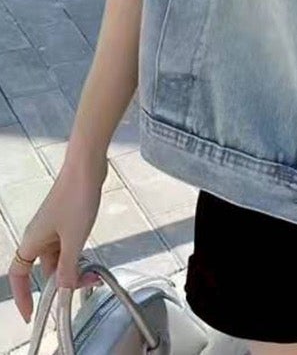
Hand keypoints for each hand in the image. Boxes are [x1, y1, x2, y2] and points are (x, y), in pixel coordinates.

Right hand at [7, 159, 107, 324]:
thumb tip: (62, 290)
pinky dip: (78, 254)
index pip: (18, 275)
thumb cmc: (76, 198)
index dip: (22, 295)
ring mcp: (53, 227)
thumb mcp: (74, 239)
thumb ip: (68, 267)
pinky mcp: (67, 219)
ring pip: (60, 257)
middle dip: (63, 281)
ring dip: (75, 268)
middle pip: (45, 269)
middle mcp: (39, 236)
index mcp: (32, 241)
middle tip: (86, 286)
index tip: (31, 313)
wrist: (87, 166)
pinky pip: (68, 245)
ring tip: (95, 273)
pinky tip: (93, 257)